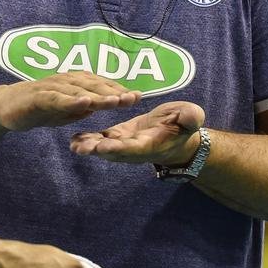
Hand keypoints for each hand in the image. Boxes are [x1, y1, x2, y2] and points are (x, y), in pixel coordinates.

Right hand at [0, 72, 140, 131]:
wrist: (4, 107)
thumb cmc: (37, 107)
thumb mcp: (64, 110)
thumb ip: (81, 107)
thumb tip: (99, 105)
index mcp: (73, 83)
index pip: (100, 85)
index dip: (119, 90)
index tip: (138, 96)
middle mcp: (65, 81)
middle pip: (94, 85)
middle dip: (114, 91)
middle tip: (133, 98)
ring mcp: (51, 87)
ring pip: (79, 90)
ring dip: (99, 95)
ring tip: (116, 101)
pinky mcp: (38, 97)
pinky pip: (57, 98)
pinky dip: (71, 100)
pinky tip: (85, 103)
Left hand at [70, 101, 205, 165]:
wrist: (177, 133)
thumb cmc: (185, 123)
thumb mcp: (191, 116)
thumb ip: (191, 117)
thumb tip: (193, 116)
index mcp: (151, 144)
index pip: (135, 147)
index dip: (120, 147)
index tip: (106, 146)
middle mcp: (135, 148)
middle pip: (115, 151)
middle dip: (98, 149)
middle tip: (82, 148)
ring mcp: (125, 144)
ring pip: (105, 148)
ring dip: (90, 147)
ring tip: (74, 145)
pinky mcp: (118, 136)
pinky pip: (102, 140)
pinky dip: (88, 139)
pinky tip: (74, 139)